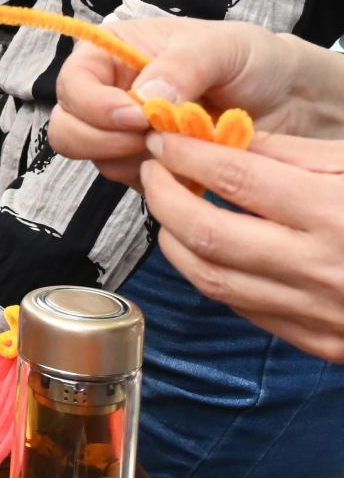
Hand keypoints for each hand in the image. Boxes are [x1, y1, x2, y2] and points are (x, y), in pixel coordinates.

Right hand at [49, 17, 343, 188]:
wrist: (294, 101)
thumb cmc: (254, 61)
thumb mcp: (222, 47)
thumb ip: (181, 66)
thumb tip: (143, 98)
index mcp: (113, 54)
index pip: (72, 85)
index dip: (94, 106)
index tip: (136, 117)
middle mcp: (109, 93)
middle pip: (68, 129)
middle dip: (106, 140)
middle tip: (153, 138)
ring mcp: (124, 134)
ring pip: (97, 160)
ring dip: (136, 160)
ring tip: (183, 146)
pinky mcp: (146, 166)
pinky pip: (131, 182)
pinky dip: (158, 179)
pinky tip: (190, 164)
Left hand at [138, 130, 343, 360]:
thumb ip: (295, 154)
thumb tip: (226, 137)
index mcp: (337, 215)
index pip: (235, 177)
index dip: (187, 152)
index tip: (164, 133)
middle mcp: (324, 269)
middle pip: (206, 233)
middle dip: (164, 196)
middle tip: (152, 167)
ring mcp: (321, 315)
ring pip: (212, 279)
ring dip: (174, 239)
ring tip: (167, 205)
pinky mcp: (322, 344)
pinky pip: (243, 308)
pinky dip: (211, 276)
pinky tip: (204, 248)